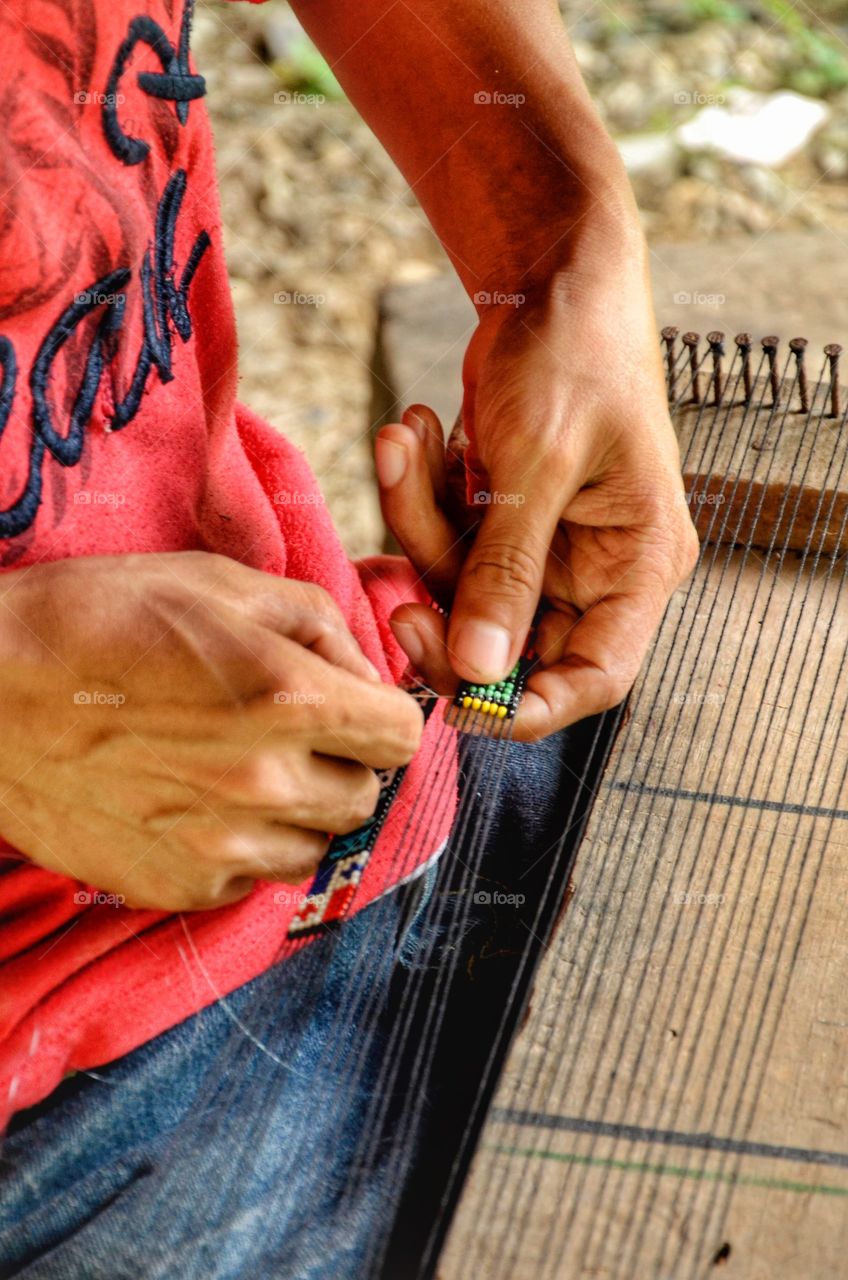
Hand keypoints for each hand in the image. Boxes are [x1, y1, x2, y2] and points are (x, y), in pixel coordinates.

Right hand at [0, 553, 422, 909]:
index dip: (384, 715)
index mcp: (288, 697)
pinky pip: (248, 878)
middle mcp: (264, 782)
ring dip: (296, 813)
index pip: (403, 736)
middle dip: (341, 763)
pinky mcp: (175, 885)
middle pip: (365, 797)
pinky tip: (192, 803)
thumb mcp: (220, 583)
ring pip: (313, 848)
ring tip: (238, 770)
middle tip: (287, 732)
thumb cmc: (99, 617)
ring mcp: (218, 844)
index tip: (355, 707)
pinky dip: (238, 847)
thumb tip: (367, 673)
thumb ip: (319, 624)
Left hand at [375, 266, 698, 740]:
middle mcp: (596, 567)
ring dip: (418, 523)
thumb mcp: (538, 462)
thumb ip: (506, 570)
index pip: (594, 677)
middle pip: (511, 643)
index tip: (456, 708)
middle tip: (393, 598)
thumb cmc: (573, 352)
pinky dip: (419, 492)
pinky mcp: (501, 516)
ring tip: (405, 440)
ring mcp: (545, 543)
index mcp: (639, 564)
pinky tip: (416, 429)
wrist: (551, 272)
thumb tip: (478, 668)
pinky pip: (445, 538)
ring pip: (462, 587)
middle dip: (445, 610)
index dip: (527, 707)